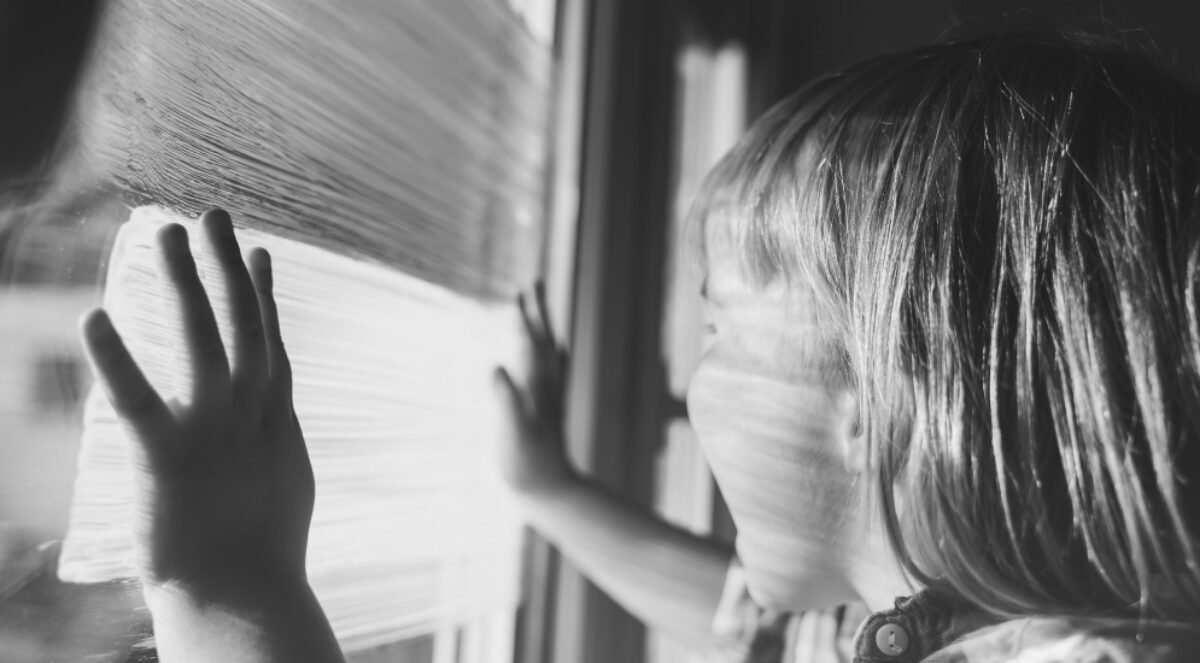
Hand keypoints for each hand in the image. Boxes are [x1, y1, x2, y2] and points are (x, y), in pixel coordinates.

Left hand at [79, 209, 312, 600]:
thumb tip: (274, 421)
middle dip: (228, 267)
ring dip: (187, 283)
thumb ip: (274, 442)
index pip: (271, 340)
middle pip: (244, 324)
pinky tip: (94, 316)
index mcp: (276, 420)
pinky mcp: (166, 457)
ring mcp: (213, 431)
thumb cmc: (262, 555)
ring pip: (204, 341)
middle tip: (211, 215)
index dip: (265, 293)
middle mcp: (251, 414)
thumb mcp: (282, 483)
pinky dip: (117, 358)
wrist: (246, 599)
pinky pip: (138, 399)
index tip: (259, 251)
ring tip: (168, 232)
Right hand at [494, 281, 576, 496]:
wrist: (552, 494)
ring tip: (541, 311)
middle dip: (538, 313)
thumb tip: (496, 368)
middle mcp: (548, 391)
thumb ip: (505, 401)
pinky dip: (551, 356)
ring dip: (543, 330)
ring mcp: (550, 401)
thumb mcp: (512, 435)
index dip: (523, 320)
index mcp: (537, 390)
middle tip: (532, 284)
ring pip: (550, 356)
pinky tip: (553, 353)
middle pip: (544, 343)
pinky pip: (552, 375)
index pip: (530, 346)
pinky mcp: (549, 413)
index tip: (517, 293)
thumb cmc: (528, 468)